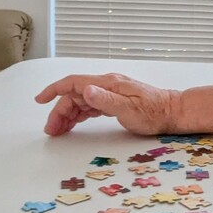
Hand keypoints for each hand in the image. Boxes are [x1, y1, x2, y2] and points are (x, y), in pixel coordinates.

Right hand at [35, 73, 179, 136]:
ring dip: (68, 114)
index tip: (40, 100)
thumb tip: (86, 90)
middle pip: (75, 94)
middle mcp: (108, 85)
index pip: (74, 82)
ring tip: (59, 131)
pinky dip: (80, 114)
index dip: (54, 90)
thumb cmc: (154, 112)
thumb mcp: (129, 109)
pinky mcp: (115, 101)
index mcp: (109, 84)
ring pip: (82, 101)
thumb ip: (107, 100)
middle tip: (52, 130)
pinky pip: (91, 105)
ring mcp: (112, 92)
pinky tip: (74, 123)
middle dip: (60, 111)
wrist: (173, 112)